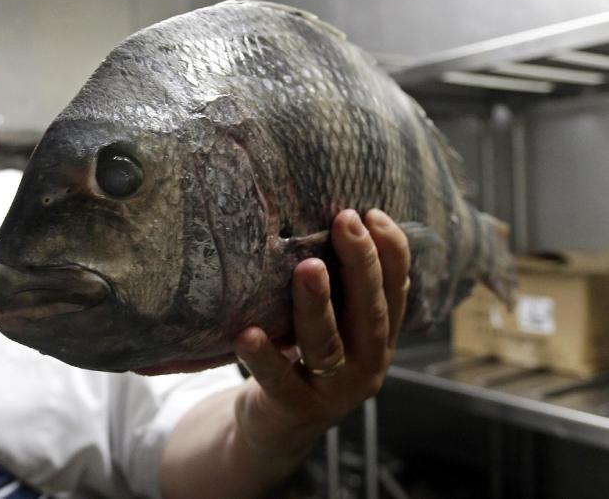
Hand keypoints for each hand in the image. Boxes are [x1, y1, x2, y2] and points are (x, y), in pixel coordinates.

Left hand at [232, 208, 409, 453]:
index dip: (391, 253)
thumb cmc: (302, 358)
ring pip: (327, 345)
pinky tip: (246, 334)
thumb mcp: (331, 324)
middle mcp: (366, 365)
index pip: (395, 291)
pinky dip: (264, 357)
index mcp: (378, 339)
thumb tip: (332, 219)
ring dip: (318, 305)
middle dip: (360, 265)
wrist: (274, 429)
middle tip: (346, 220)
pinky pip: (279, 380)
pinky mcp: (294, 409)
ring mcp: (332, 392)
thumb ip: (338, 289)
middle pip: (369, 313)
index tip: (373, 213)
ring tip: (307, 268)